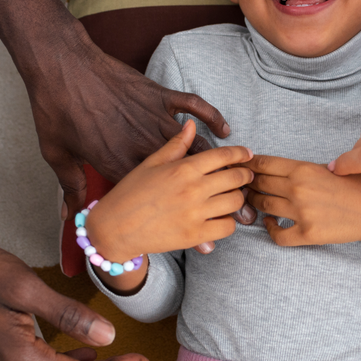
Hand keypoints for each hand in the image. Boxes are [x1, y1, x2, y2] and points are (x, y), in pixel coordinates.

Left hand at [29, 33, 232, 220]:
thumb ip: (71, 188)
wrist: (61, 67)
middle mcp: (143, 145)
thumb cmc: (55, 111)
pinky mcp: (158, 95)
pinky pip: (193, 106)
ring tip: (246, 178)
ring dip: (225, 163)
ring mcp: (154, 118)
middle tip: (245, 211)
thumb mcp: (56, 155)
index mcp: (120, 163)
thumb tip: (70, 218)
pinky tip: (225, 129)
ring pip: (197, 145)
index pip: (158, 202)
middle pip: (191, 177)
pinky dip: (212, 116)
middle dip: (222, 197)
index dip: (186, 223)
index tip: (207, 243)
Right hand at [87, 120, 252, 263]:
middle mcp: (193, 190)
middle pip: (235, 179)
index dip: (239, 153)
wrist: (113, 228)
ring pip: (235, 203)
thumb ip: (175, 145)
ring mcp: (195, 214)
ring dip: (237, 198)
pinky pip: (227, 227)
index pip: (223, 156)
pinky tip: (220, 218)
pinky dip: (229, 222)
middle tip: (245, 176)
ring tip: (231, 197)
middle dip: (244, 175)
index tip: (247, 154)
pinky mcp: (195, 236)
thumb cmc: (130, 193)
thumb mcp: (151, 163)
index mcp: (183, 168)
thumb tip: (191, 125)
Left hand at [244, 154, 360, 288]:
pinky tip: (271, 223)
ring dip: (255, 205)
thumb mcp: (329, 167)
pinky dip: (269, 229)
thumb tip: (272, 169)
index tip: (243, 169)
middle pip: (259, 185)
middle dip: (249, 185)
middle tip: (244, 187)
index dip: (248, 166)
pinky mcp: (308, 234)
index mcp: (304, 169)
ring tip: (255, 203)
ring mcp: (302, 213)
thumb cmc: (357, 186)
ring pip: (263, 207)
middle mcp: (299, 189)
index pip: (263, 164)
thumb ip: (301, 169)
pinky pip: (276, 235)